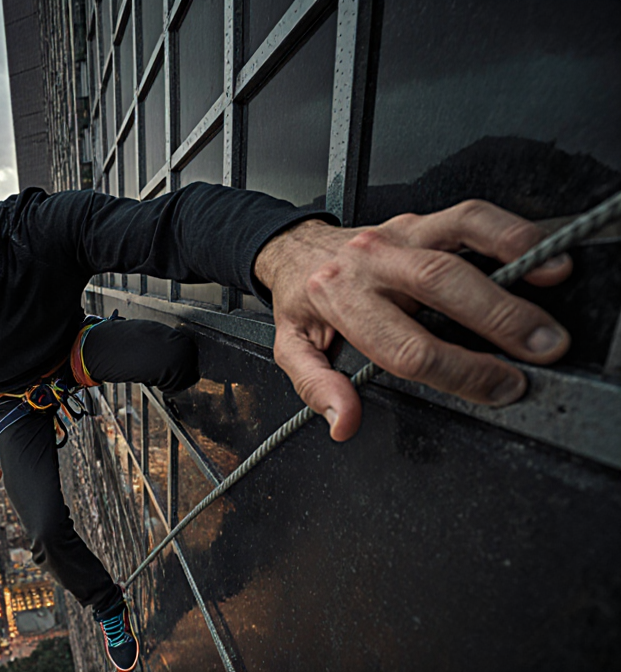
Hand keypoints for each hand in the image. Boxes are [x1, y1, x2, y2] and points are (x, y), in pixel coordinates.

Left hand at [255, 200, 572, 441]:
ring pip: (458, 240)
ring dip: (512, 262)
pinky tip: (540, 253)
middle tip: (542, 349)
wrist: (296, 250)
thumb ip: (316, 386)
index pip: (407, 346)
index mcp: (340, 300)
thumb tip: (343, 421)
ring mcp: (397, 237)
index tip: (500, 388)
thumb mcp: (294, 348)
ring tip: (553, 289)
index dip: (460, 372)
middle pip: (440, 286)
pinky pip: (469, 216)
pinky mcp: (420, 221)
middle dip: (499, 319)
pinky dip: (510, 230)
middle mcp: (369, 263)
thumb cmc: (304, 303)